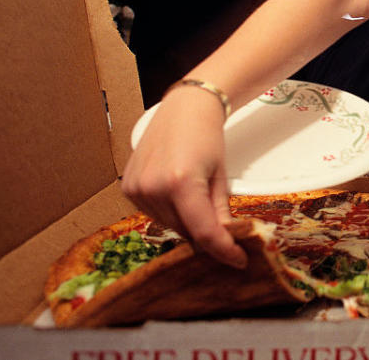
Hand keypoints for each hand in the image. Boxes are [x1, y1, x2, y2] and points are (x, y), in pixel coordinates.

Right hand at [120, 86, 246, 268]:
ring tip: (197, 198)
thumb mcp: (221, 176)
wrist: (183, 109)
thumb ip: (221, 212)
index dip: (224, 250)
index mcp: (181, 182)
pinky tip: (178, 193)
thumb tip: (228, 242)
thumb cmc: (207, 137)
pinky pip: (153, 214)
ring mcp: (137, 188)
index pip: (204, 232)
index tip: (240, 260)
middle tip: (223, 228)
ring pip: (169, 225)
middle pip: (186, 231)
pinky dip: (170, 213)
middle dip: (206, 234)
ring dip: (187, 223)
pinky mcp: (128, 188)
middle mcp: (154, 187)